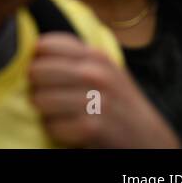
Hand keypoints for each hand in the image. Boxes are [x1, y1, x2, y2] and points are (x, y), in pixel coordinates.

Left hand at [29, 33, 179, 147]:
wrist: (149, 138)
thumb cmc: (118, 101)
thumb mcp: (104, 71)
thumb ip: (75, 58)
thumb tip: (32, 50)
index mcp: (96, 56)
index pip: (45, 45)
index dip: (37, 60)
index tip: (44, 72)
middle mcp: (96, 74)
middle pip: (37, 71)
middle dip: (37, 87)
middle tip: (49, 96)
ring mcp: (95, 100)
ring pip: (40, 99)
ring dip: (45, 111)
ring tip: (60, 114)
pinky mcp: (93, 127)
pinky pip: (53, 126)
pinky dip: (57, 130)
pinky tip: (70, 129)